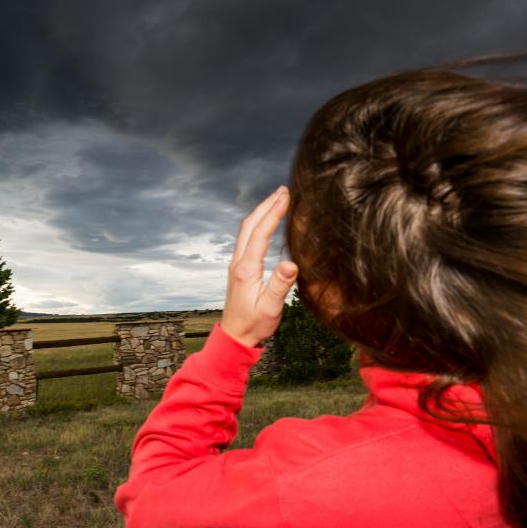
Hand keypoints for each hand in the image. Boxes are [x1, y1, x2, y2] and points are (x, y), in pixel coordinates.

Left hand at [221, 186, 298, 347]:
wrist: (235, 337)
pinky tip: (266, 223)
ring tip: (276, 199)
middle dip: (266, 205)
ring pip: (247, 230)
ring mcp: (237, 265)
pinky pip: (247, 239)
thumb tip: (290, 263)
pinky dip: (257, 224)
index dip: (273, 212)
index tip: (286, 196)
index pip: (260, 233)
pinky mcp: (239, 269)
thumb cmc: (254, 325)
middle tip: (283, 190)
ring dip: (261, 212)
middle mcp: (238, 263)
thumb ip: (280, 285)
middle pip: (250, 225)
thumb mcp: (271, 307)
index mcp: (246, 269)